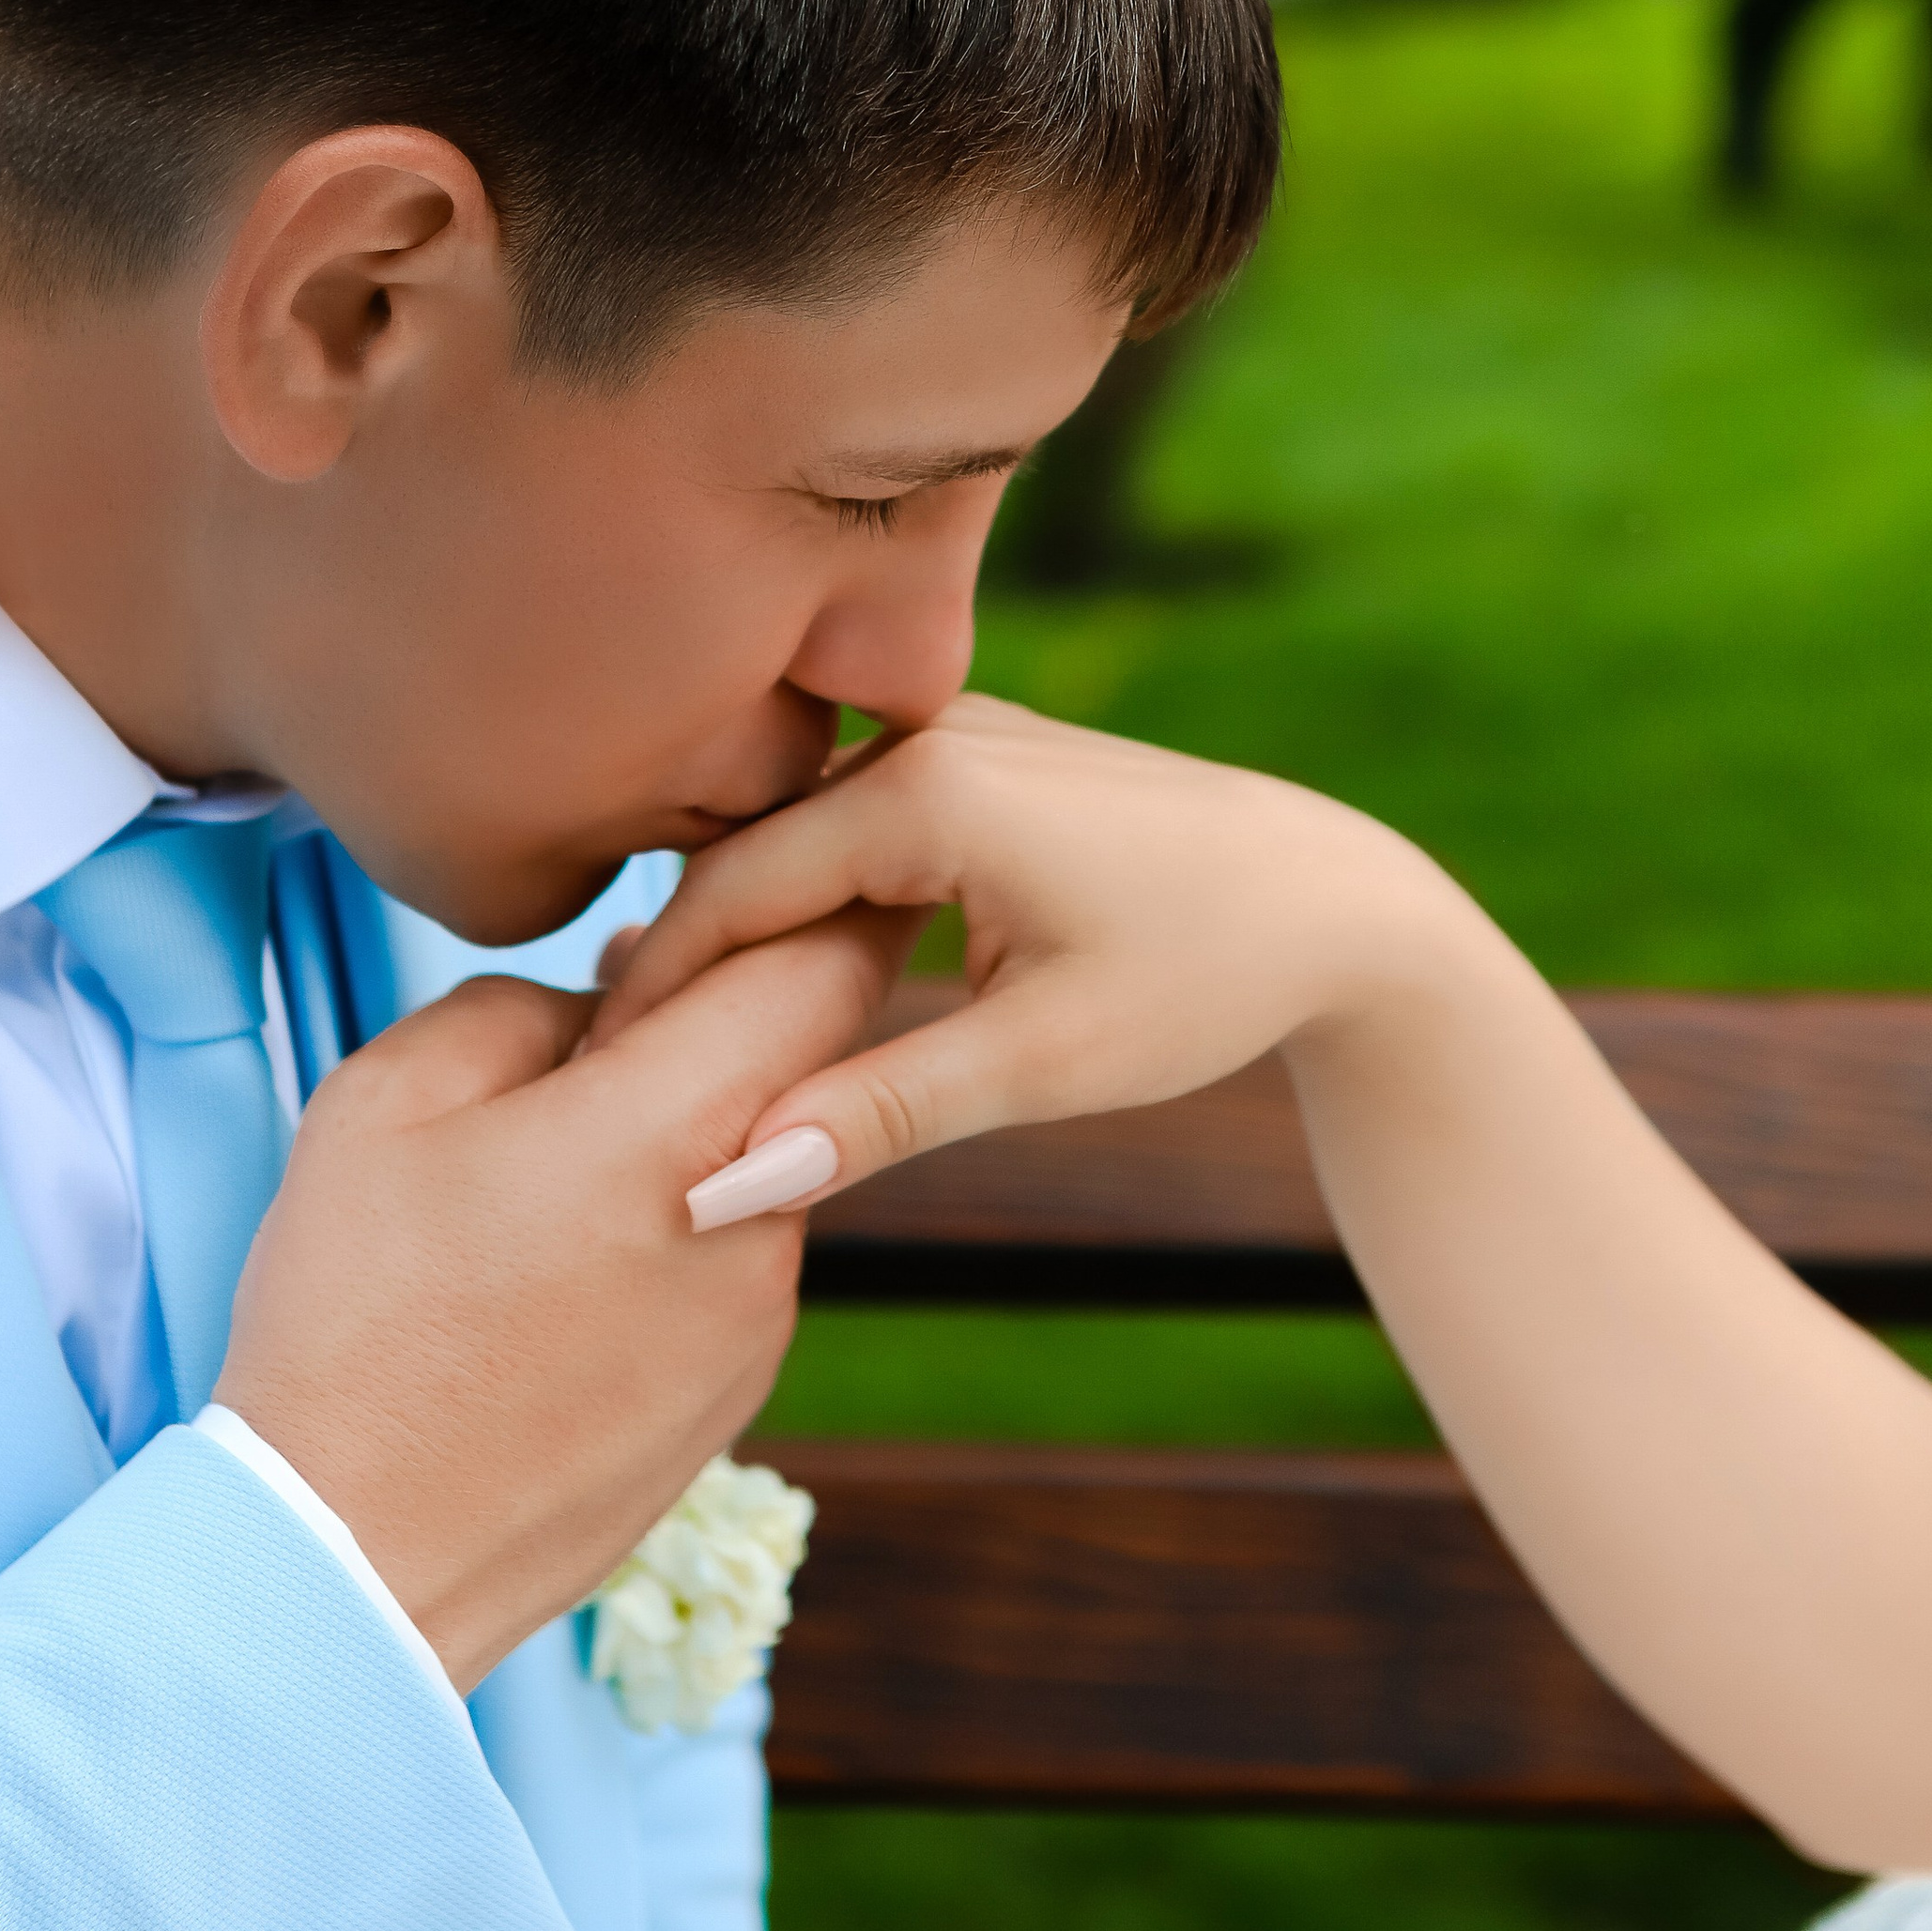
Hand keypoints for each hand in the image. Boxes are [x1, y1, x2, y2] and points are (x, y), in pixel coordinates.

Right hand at [217, 914, 904, 1689]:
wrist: (352, 1560)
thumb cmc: (353, 1318)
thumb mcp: (389, 1100)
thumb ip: (524, 1005)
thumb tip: (606, 999)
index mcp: (671, 1131)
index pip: (824, 962)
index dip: (821, 888)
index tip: (795, 847)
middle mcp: (756, 1223)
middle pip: (799, 1060)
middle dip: (731, 1007)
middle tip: (627, 990)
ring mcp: (761, 1321)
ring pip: (763, 1159)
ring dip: (695, 1126)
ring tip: (552, 1162)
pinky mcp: (740, 1391)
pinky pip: (737, 1256)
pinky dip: (682, 1223)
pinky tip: (567, 1261)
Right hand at [603, 694, 1473, 1222]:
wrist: (1344, 907)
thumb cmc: (1206, 979)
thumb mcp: (1035, 1065)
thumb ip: (867, 1115)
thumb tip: (715, 1195)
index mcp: (925, 788)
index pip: (724, 892)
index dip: (648, 997)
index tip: (587, 1089)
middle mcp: (927, 735)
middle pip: (746, 856)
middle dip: (677, 965)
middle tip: (604, 1082)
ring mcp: (955, 735)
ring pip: (796, 838)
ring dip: (740, 935)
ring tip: (672, 1049)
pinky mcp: (980, 757)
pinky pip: (852, 824)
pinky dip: (806, 903)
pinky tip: (779, 994)